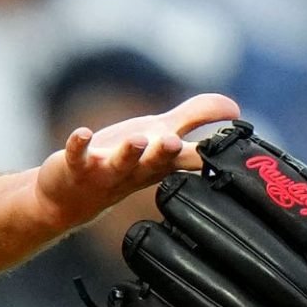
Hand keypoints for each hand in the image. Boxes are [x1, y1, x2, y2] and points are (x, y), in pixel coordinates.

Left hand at [34, 92, 239, 230]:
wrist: (71, 198)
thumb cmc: (124, 162)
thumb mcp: (162, 136)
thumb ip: (195, 118)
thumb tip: (235, 108)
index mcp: (163, 163)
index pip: (193, 160)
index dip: (211, 156)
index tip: (233, 150)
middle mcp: (138, 169)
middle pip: (157, 162)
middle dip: (166, 152)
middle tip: (175, 143)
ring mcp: (107, 169)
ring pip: (122, 162)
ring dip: (130, 151)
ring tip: (138, 139)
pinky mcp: (77, 165)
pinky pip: (78, 155)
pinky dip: (79, 144)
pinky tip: (82, 133)